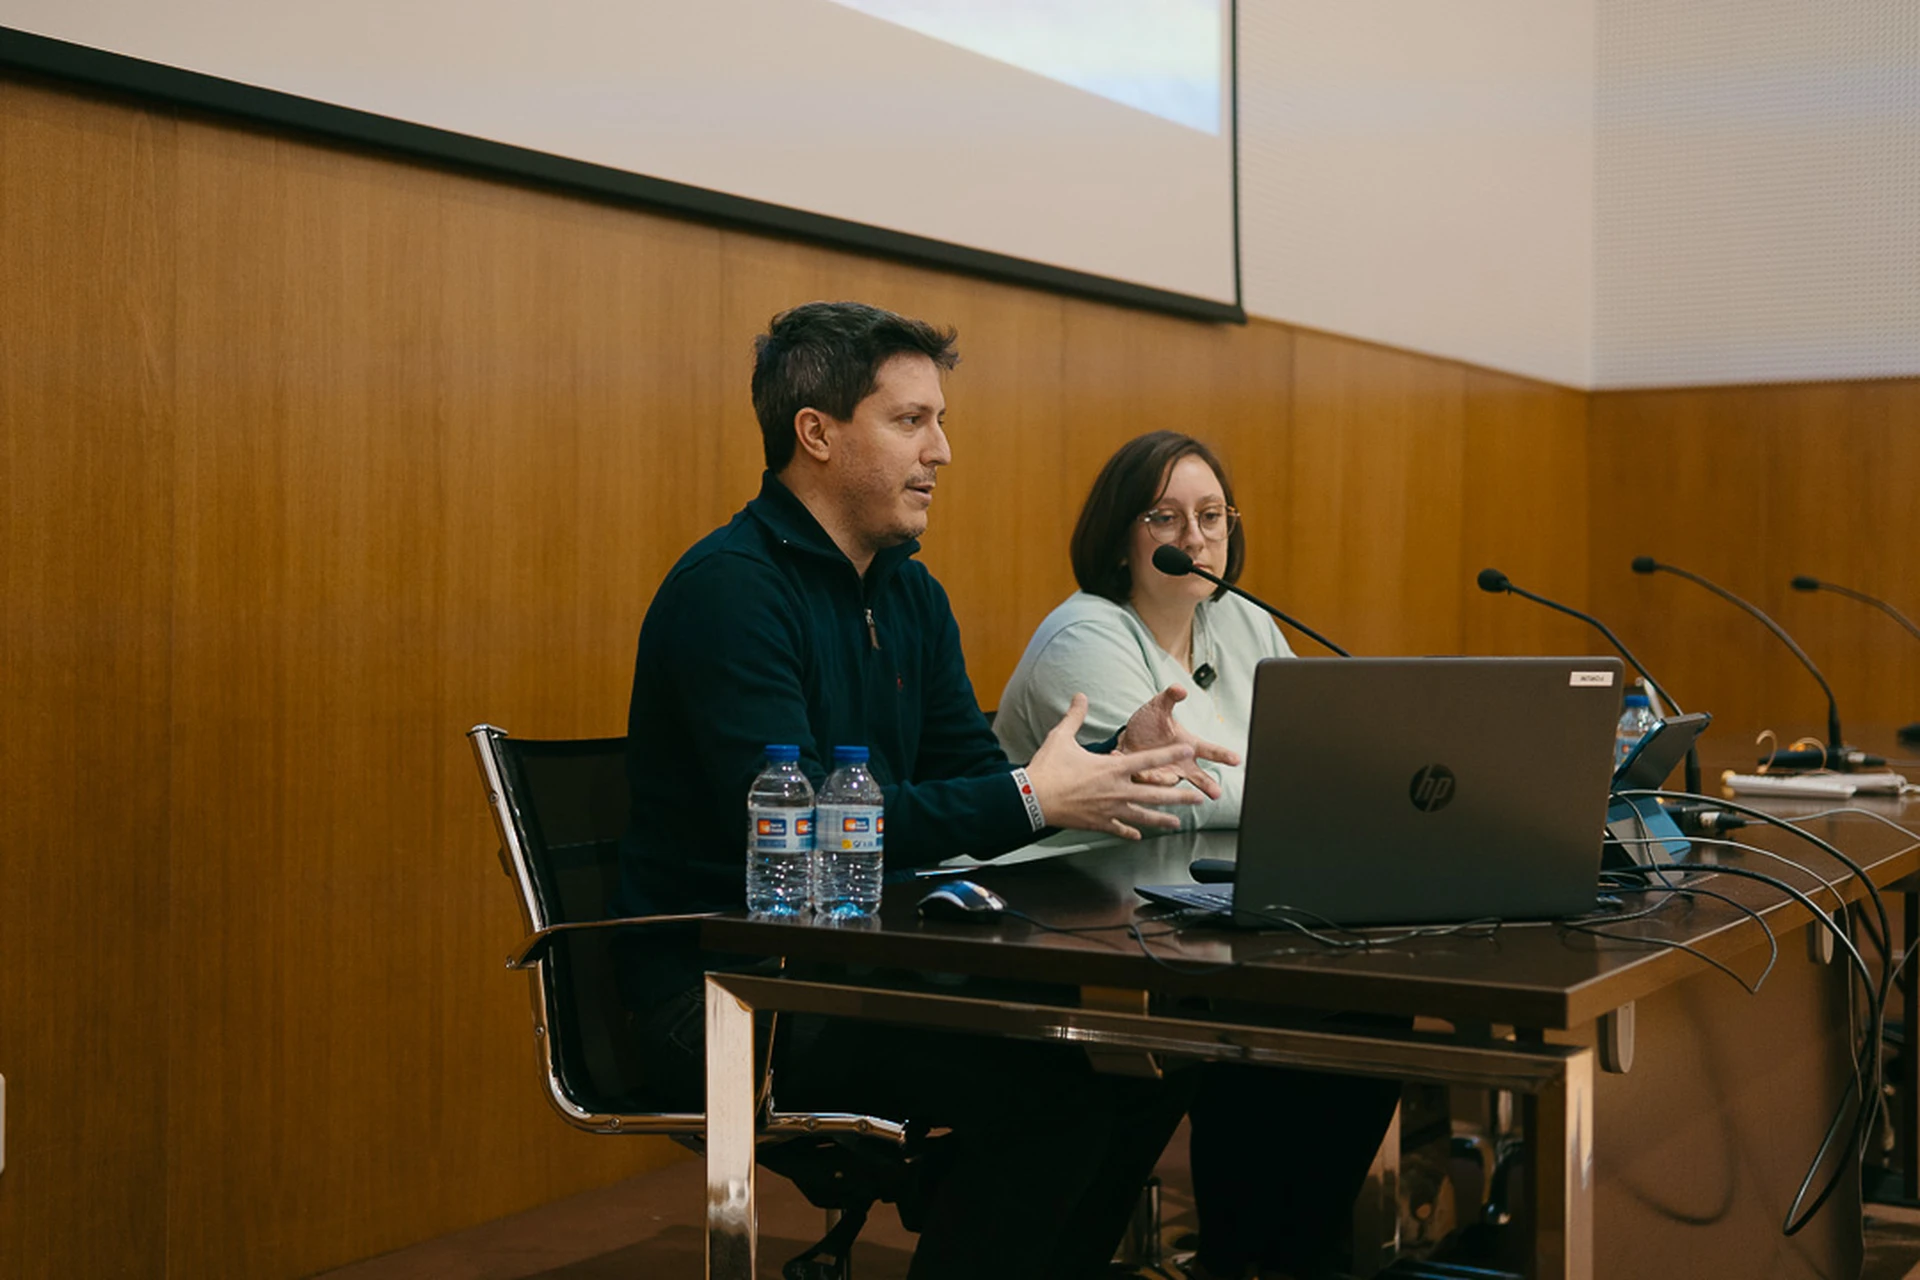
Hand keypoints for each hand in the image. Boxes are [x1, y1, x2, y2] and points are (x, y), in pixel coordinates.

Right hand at [1023, 694, 1204, 839]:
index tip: (1189, 750)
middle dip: (1179, 796)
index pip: (1149, 759)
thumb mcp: (1061, 737)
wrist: (1032, 799)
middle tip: (1198, 798)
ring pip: (1143, 816)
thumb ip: (1075, 716)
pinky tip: (1139, 836)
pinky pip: (1120, 829)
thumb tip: (1080, 696)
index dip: (1171, 753)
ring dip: (1162, 819)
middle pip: (1156, 793)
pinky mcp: (1098, 823)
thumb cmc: (1047, 768)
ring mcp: (1109, 810)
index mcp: (1112, 768)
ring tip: (1178, 823)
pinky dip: (1130, 832)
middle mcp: (1117, 790)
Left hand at [1116, 685, 1240, 799]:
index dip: (1224, 755)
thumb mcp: (1158, 707)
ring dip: (1164, 779)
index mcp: (1189, 745)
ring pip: (1171, 782)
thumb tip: (1180, 689)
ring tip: (1157, 776)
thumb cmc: (1149, 724)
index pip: (1211, 751)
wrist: (1125, 739)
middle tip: (1216, 793)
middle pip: (1199, 777)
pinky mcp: (1149, 781)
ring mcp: (1166, 774)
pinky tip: (1136, 771)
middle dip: (1208, 785)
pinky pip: (1148, 782)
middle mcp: (1181, 764)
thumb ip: (1170, 697)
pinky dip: (1142, 776)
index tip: (1236, 759)